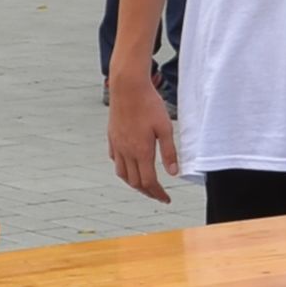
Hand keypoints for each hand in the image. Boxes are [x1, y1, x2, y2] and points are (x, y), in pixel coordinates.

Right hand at [108, 69, 178, 201]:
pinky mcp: (112, 137)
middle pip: (135, 182)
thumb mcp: (165, 127)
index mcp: (141, 151)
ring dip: (133, 183)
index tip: (166, 199)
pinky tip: (129, 165)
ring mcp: (117, 145)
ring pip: (122, 174)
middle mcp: (126, 151)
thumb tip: (173, 173)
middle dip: (147, 192)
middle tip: (157, 195)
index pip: (149, 182)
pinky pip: (115, 160)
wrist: (128, 86)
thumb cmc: (149, 104)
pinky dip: (123, 168)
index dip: (158, 194)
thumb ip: (169, 152)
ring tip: (144, 185)